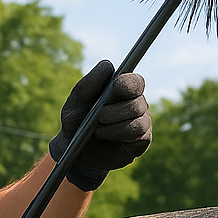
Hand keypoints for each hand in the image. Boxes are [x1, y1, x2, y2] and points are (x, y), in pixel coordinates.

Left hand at [49, 60, 151, 191]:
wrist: (76, 151)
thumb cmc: (77, 121)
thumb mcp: (75, 102)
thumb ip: (88, 83)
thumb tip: (108, 65)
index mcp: (122, 90)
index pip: (136, 81)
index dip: (128, 83)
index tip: (116, 86)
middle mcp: (136, 103)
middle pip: (138, 101)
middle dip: (116, 109)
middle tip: (99, 115)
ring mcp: (141, 121)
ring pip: (138, 118)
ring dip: (115, 123)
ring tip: (98, 130)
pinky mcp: (142, 139)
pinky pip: (138, 133)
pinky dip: (118, 134)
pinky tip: (105, 135)